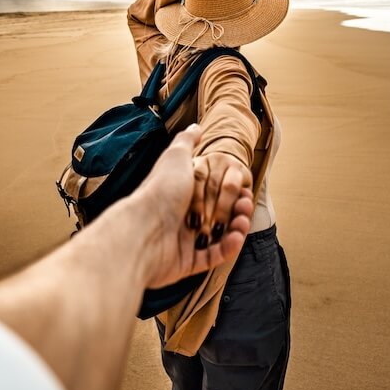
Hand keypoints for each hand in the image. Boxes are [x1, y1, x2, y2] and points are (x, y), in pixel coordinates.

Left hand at [134, 125, 252, 288]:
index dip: (229, 192)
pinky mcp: (187, 263)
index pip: (211, 194)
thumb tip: (196, 126)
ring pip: (218, 237)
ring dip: (236, 228)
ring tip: (243, 220)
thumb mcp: (176, 157)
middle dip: (236, 210)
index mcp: (179, 195)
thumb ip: (187, 142)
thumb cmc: (160, 191)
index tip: (243, 190)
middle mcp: (180, 217)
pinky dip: (228, 247)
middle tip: (245, 206)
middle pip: (217, 215)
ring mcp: (183, 241)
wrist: (144, 229)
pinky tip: (237, 235)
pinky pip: (213, 256)